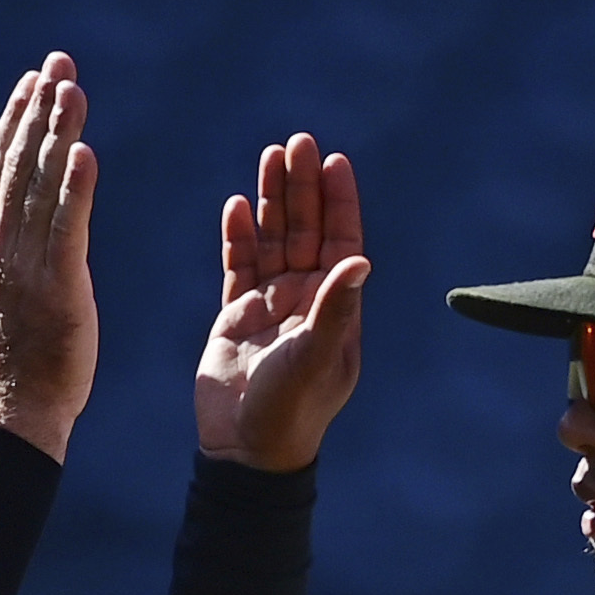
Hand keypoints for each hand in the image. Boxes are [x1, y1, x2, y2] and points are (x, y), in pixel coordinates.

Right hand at [0, 51, 97, 460]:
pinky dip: (74, 186)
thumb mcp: (5, 298)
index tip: (32, 82)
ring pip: (39, 185)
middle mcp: (0, 247)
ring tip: (72, 87)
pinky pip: (66, 227)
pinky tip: (85, 150)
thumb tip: (20, 225)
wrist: (12, 414)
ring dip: (56, 132)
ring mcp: (24, 265)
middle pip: (16, 162)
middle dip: (37, 109)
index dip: (15, 122)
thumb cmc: (18, 366)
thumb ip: (13, 255)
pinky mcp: (56, 287)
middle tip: (58, 62)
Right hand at [194, 131, 369, 471]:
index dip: (339, 202)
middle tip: (297, 143)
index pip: (342, 241)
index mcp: (335, 307)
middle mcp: (306, 299)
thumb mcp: (316, 358)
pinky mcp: (236, 316)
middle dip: (302, 187)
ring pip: (273, 240)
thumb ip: (335, 309)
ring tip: (269, 157)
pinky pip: (238, 266)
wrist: (245, 451)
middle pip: (307, 230)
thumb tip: (359, 259)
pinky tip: (234, 207)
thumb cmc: (290, 411)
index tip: (335, 162)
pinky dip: (237, 237)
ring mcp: (271, 306)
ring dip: (271, 200)